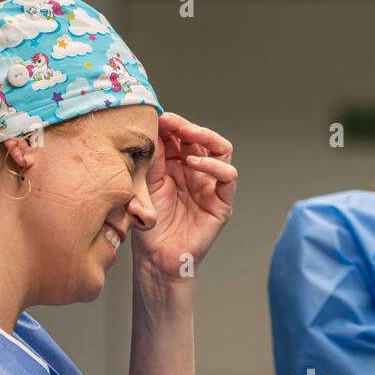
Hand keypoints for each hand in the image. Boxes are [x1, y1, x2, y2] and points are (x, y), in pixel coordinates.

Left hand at [131, 112, 236, 279]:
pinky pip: (228, 176)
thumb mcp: (146, 183)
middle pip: (201, 138)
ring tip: (188, 133)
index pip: (180, 135)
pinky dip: (214, 166)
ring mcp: (211, 185)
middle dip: (186, 126)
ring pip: (221, 150)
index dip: (171, 123)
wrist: (156, 258)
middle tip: (172, 121)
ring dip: (206, 137)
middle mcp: (196, 171)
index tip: (156, 116)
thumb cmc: (149, 225)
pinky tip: (195, 163)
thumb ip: (154, 157)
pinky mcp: (222, 202)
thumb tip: (155, 125)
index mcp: (176, 164)